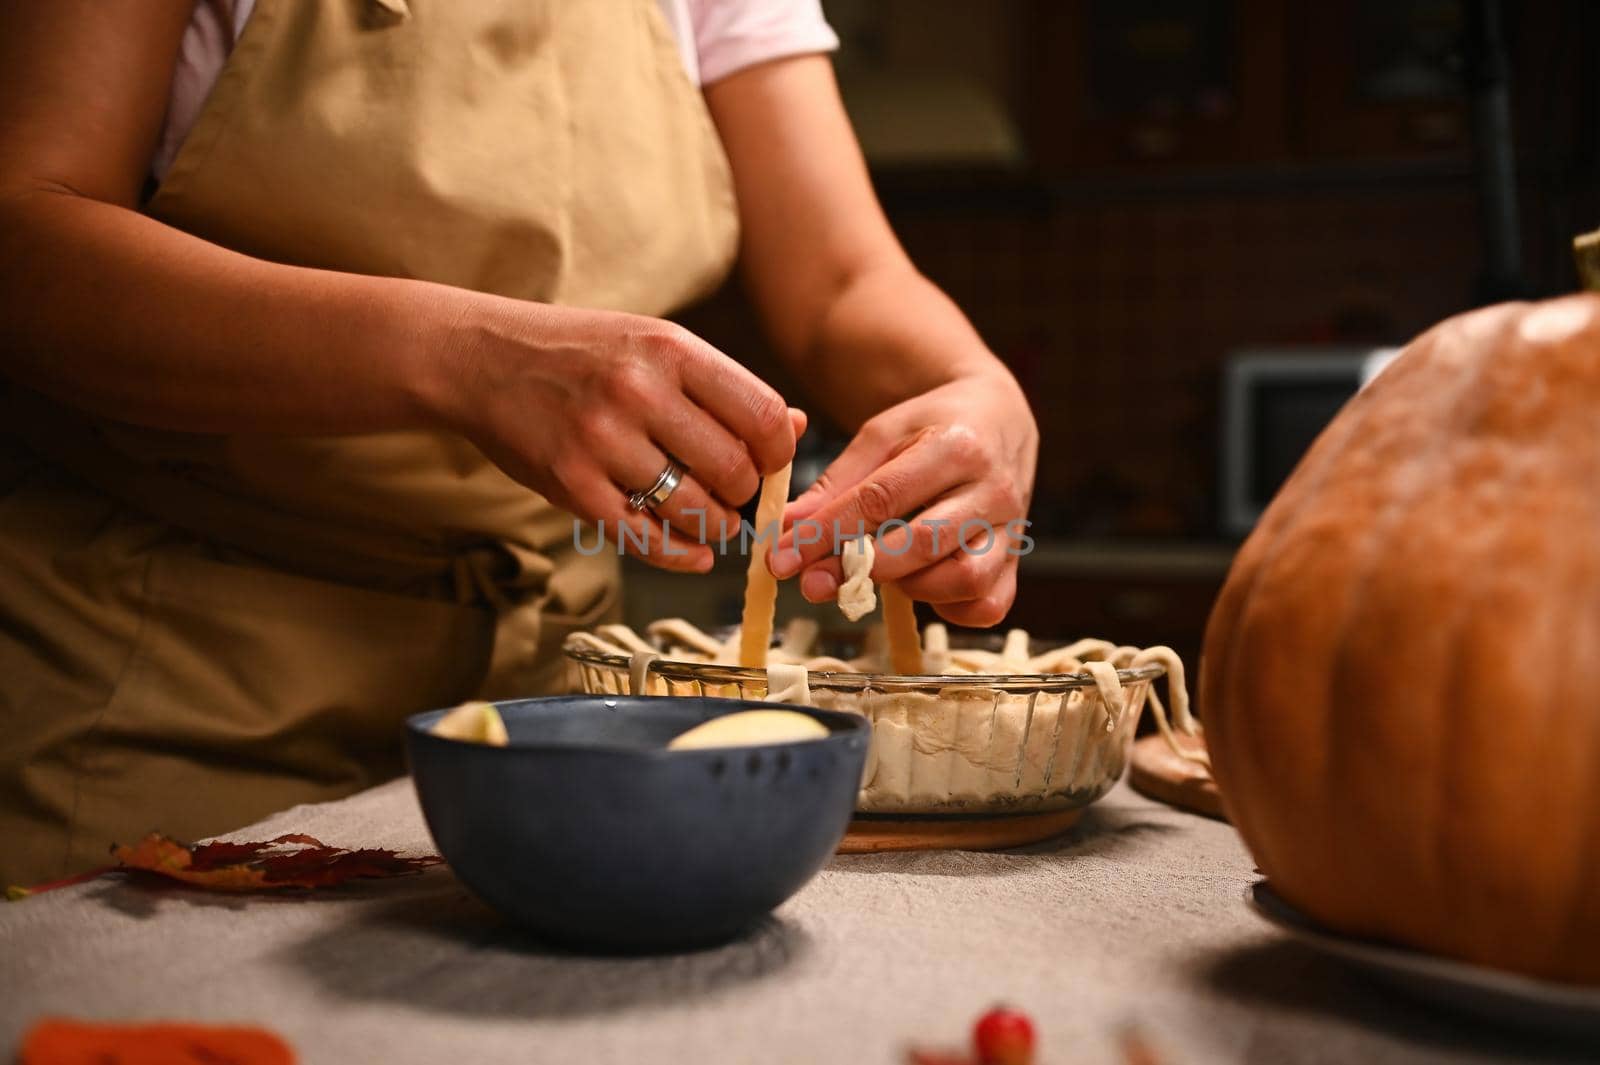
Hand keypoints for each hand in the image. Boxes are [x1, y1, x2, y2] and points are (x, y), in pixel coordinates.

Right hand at [436, 298, 801, 571]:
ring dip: (714, 528)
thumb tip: (794, 427)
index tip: (771, 463)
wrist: (481, 357)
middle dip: (745, 495)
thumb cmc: (581, 352)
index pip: (761, 414)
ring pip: (694, 510)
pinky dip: (678, 554)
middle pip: (733, 470)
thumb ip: (722, 387)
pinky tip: (691, 552)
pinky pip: (643, 536)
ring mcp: (601, 440)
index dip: (779, 451)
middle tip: (735, 498)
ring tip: (712, 523)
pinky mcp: (571, 484)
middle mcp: (638, 392)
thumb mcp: (654, 345)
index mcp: (669, 349)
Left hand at [771, 371, 1036, 625]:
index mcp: (957, 446)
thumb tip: (786, 529)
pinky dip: (949, 607)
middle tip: (815, 582)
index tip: (784, 557)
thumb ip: (837, 483)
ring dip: (908, 587)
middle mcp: (993, 490)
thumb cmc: (933, 426)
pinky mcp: (1017, 563)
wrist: (999, 421)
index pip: (882, 499)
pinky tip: (922, 585)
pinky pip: (987, 605)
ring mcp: (1012, 531)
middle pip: (922, 544)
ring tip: (881, 570)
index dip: (826, 532)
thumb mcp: (882, 434)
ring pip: (962, 580)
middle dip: (859, 569)